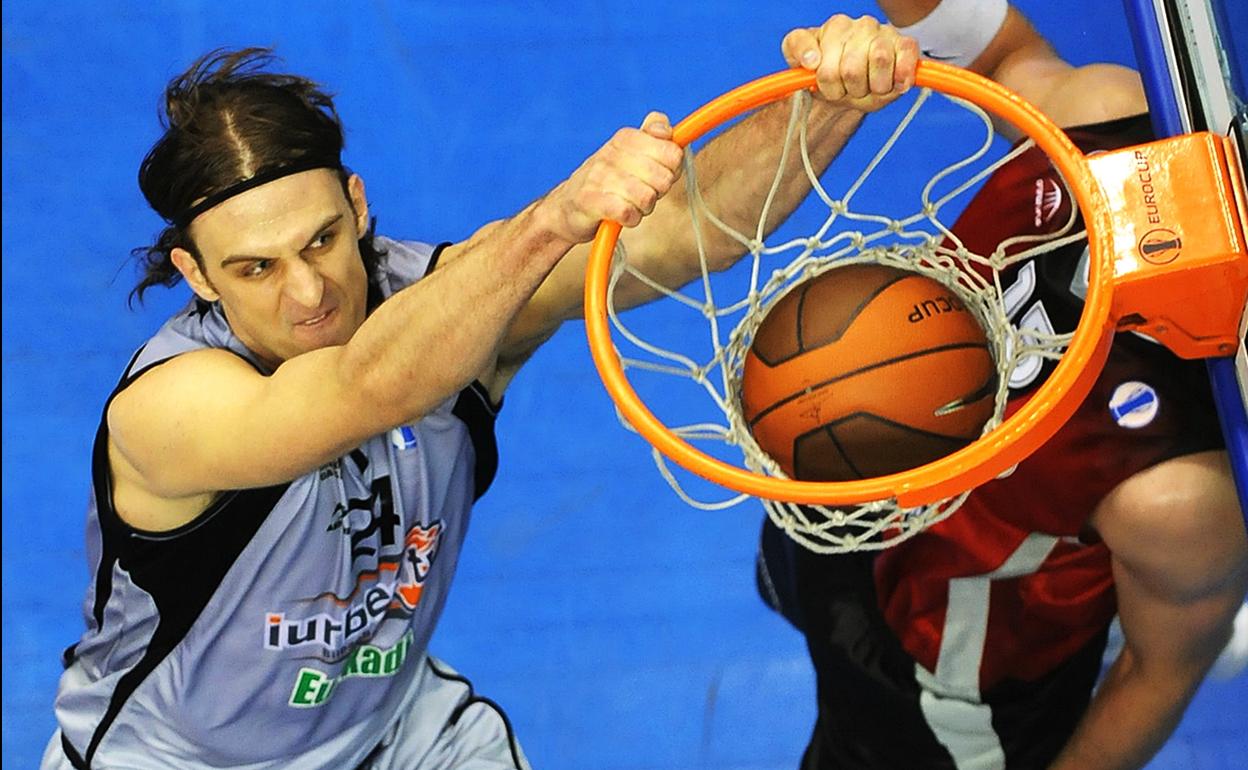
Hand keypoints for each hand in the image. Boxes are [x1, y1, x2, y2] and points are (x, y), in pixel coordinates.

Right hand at [542, 112, 682, 243]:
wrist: (564, 208)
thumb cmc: (607, 182)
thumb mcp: (632, 153)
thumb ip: (655, 138)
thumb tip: (669, 131)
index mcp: (625, 138)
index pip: (672, 152)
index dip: (672, 170)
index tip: (658, 174)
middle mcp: (611, 152)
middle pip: (663, 177)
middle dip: (659, 192)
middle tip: (642, 193)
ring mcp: (598, 176)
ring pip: (647, 196)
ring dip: (644, 208)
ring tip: (631, 205)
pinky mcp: (589, 200)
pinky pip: (628, 212)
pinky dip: (630, 219)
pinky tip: (622, 216)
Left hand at [782, 14, 918, 112]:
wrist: (847, 87)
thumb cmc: (826, 72)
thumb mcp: (799, 61)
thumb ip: (796, 48)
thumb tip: (812, 58)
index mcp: (836, 27)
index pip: (828, 69)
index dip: (829, 86)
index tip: (827, 86)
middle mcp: (862, 26)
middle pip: (852, 70)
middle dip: (850, 89)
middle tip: (849, 88)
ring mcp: (885, 34)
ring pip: (880, 61)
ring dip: (873, 87)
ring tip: (868, 86)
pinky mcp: (906, 45)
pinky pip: (908, 56)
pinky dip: (901, 76)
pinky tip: (893, 85)